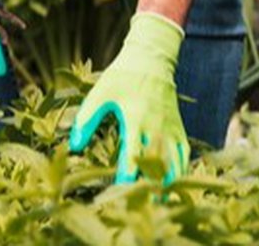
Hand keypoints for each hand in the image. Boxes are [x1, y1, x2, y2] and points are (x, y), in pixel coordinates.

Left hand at [69, 12, 189, 184]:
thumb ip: (87, 119)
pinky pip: (183, 150)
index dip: (129, 170)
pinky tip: (176, 180)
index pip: (133, 149)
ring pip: (174, 158)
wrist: (152, 58)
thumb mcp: (100, 93)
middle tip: (144, 201)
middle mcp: (156, 124)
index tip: (123, 186)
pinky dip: (181, 166)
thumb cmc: (122, 76)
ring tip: (162, 198)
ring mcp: (169, 125)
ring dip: (169, 179)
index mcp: (136, 116)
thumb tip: (74, 145)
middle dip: (151, 182)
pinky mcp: (177, 125)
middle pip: (156, 159)